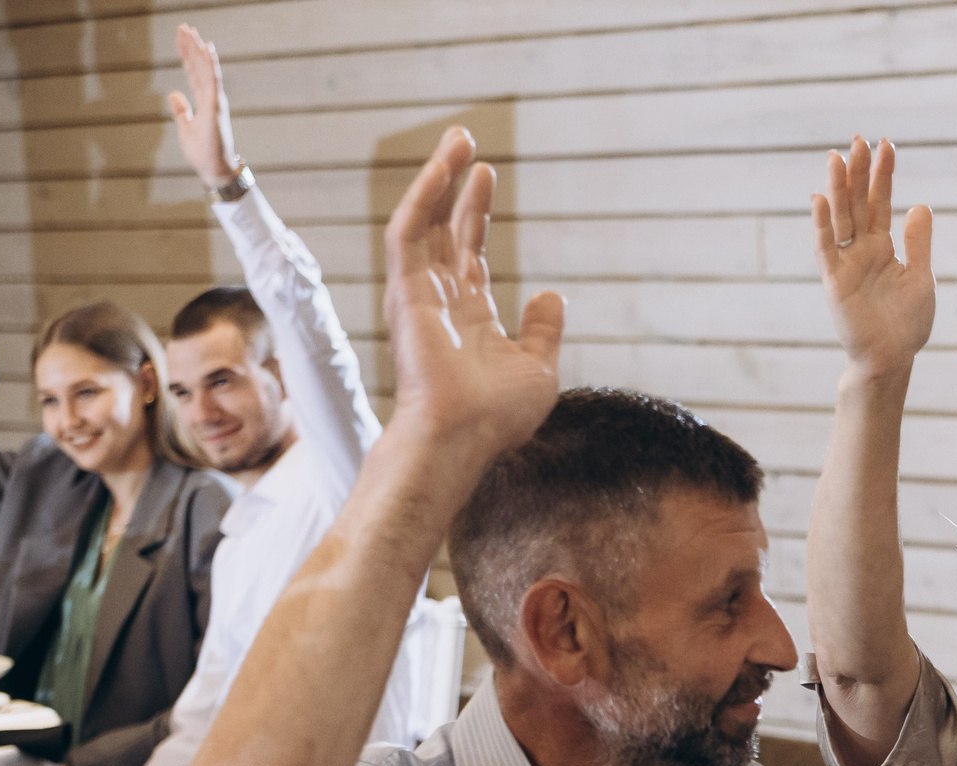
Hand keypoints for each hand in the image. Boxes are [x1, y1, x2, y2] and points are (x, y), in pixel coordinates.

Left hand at [165, 25, 240, 188]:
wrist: (214, 170)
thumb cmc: (203, 153)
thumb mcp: (186, 128)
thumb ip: (181, 110)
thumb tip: (174, 94)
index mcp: (204, 102)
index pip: (194, 73)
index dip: (187, 56)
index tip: (181, 38)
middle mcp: (211, 98)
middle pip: (199, 67)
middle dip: (191, 46)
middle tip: (184, 26)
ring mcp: (215, 101)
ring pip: (206, 69)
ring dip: (198, 49)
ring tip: (191, 31)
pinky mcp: (216, 107)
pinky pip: (213, 80)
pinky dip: (211, 63)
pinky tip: (207, 48)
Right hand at [381, 129, 564, 457]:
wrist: (465, 437)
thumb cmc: (497, 417)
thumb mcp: (538, 368)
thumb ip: (542, 330)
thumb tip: (552, 295)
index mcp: (470, 315)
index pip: (469, 251)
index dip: (476, 212)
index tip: (486, 175)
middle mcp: (441, 299)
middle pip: (444, 228)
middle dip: (455, 184)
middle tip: (464, 139)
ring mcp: (419, 293)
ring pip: (423, 222)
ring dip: (438, 178)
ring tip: (457, 138)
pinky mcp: (404, 291)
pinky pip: (408, 232)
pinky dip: (424, 198)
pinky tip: (442, 168)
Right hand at [814, 138, 935, 376]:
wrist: (891, 358)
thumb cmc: (907, 324)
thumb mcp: (921, 278)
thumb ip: (917, 243)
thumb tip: (921, 205)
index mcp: (882, 248)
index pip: (880, 203)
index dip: (883, 175)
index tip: (886, 145)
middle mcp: (862, 250)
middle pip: (858, 203)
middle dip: (859, 172)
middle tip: (859, 139)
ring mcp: (846, 263)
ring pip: (840, 218)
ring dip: (838, 189)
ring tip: (837, 157)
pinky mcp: (834, 281)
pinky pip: (826, 248)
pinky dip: (822, 224)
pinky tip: (820, 198)